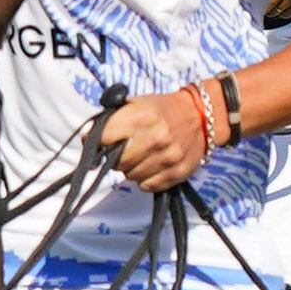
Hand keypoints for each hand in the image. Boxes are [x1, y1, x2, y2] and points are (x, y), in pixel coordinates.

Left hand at [98, 89, 220, 193]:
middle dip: (116, 159)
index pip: (104, 139)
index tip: (98, 143)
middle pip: (118, 163)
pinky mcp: (178, 172)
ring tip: (141, 157)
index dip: (97, 143)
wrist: (201, 115)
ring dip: (131, 169)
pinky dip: (146, 179)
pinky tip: (151, 166)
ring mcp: (168, 157)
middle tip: (123, 152)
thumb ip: (113, 118)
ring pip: (132, 177)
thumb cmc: (162, 109)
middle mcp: (156, 138)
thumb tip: (89, 139)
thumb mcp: (137, 103)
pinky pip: (148, 186)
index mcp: (142, 117)